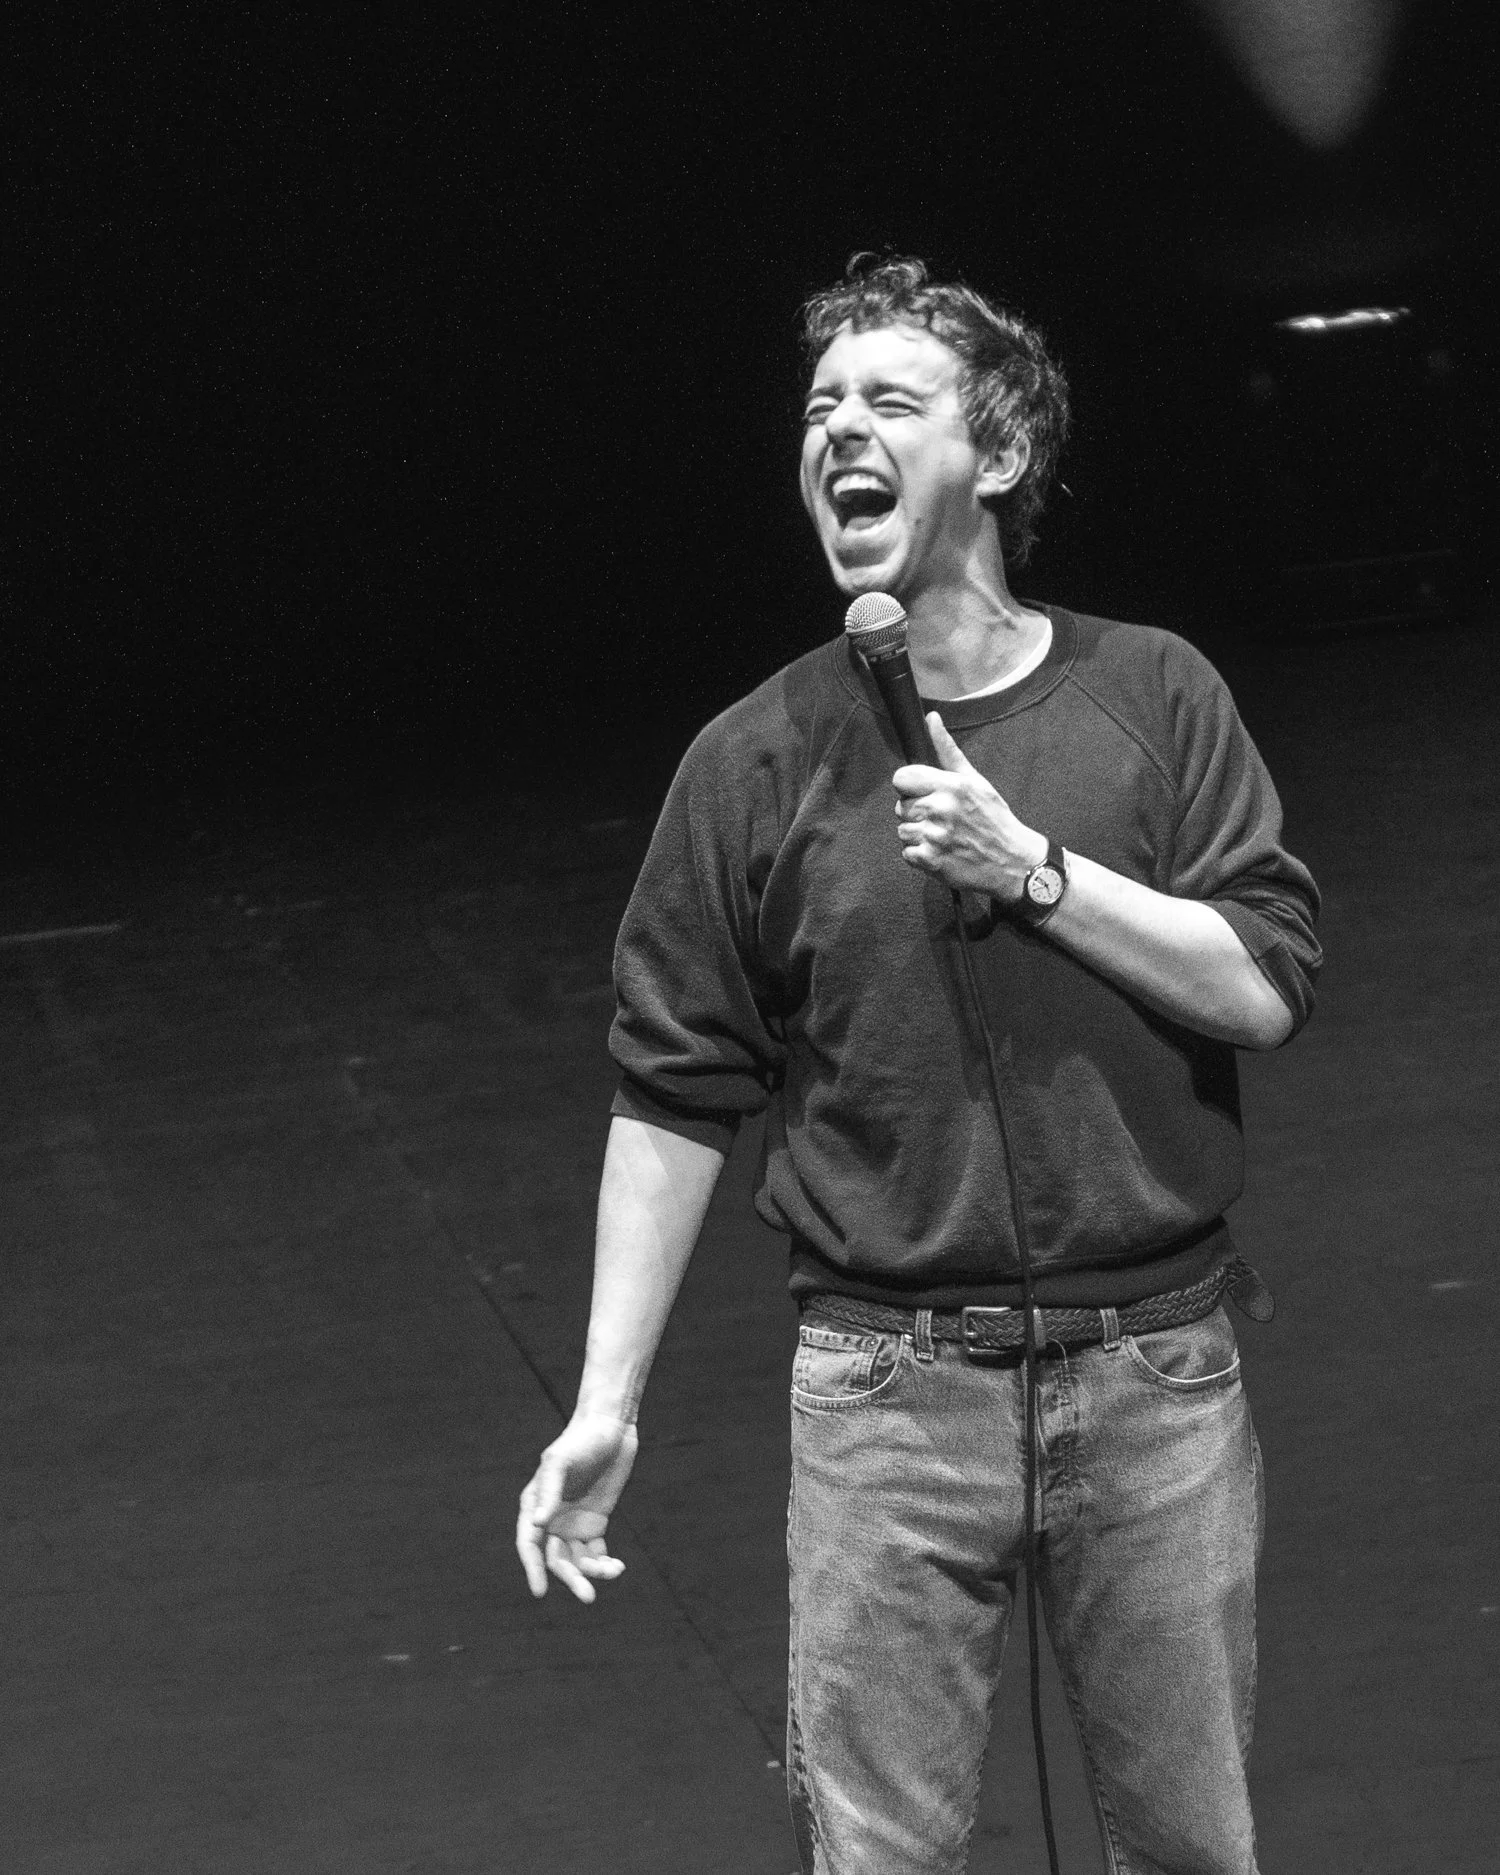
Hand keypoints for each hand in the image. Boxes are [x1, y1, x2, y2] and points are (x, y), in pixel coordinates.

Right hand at [516, 1413, 638, 1602]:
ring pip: (577, 1560)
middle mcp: (551, 1519)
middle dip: (571, 1578)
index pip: (529, 1544)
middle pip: (556, 1558)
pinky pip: (595, 1553)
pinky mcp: (595, 1523)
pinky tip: (617, 1567)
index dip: (532, 1568)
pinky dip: (604, 1564)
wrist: (610, 1429)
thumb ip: (549, 1491)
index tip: (540, 1591)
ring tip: (612, 1572)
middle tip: (588, 1596)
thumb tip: (537, 1523)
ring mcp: (573, 1523)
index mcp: (534, 1505)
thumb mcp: (560, 1461)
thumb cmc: (580, 1441)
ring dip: (592, 1572)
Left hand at [893, 713, 1046, 898]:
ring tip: (943, 836)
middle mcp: (941, 809)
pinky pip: (907, 853)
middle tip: (942, 819)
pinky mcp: (931, 861)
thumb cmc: (993, 818)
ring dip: (918, 835)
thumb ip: (947, 750)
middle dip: (917, 812)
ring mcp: (935, 837)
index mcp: (951, 786)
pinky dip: (920, 855)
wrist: (1012, 861)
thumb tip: (931, 718)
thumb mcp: (975, 780)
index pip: (902, 778)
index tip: (924, 793)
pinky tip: (941, 851)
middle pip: (901, 806)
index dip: (910, 786)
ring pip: (902, 831)